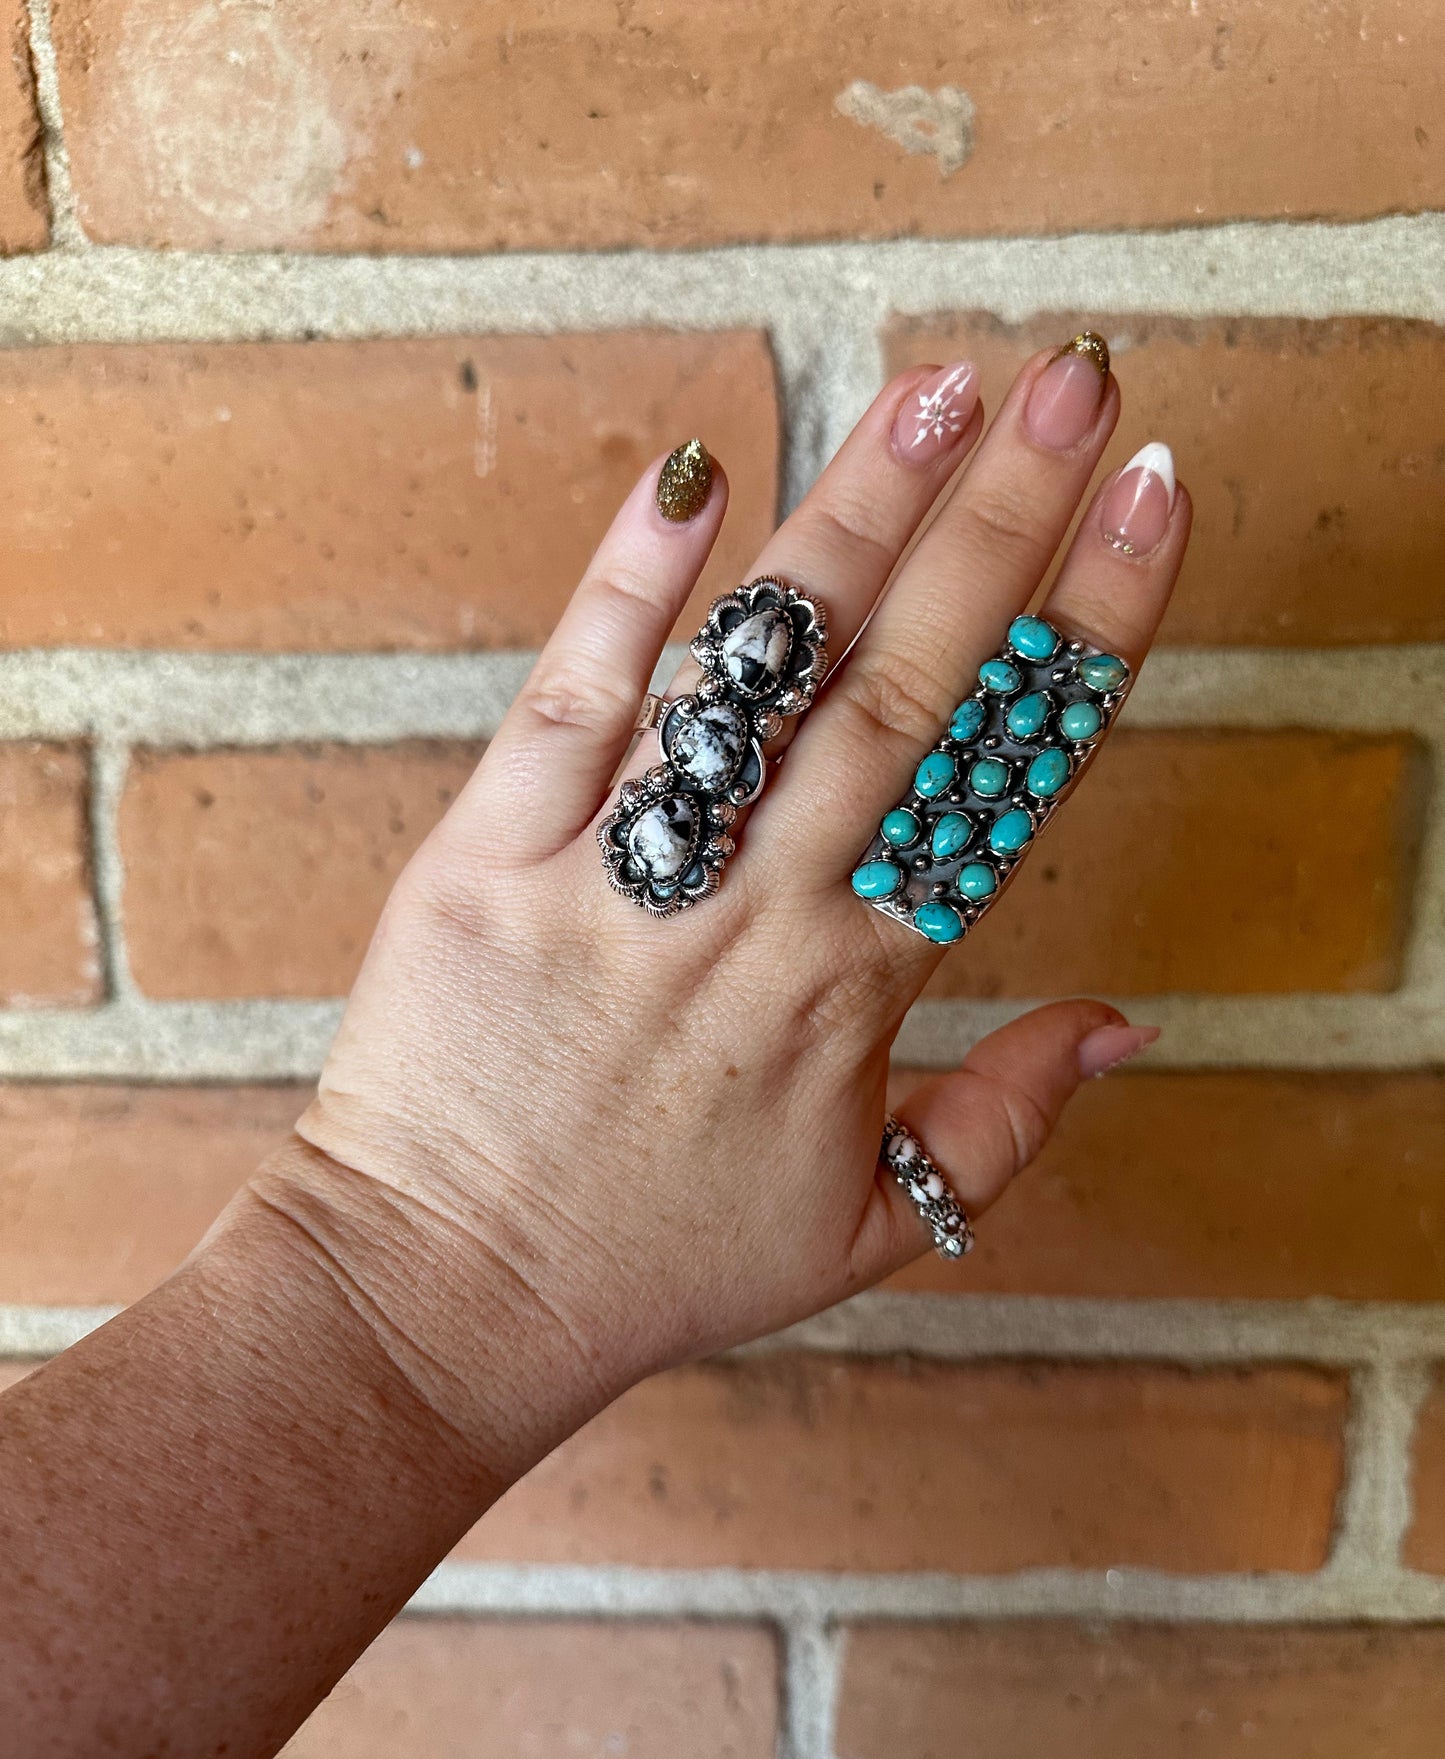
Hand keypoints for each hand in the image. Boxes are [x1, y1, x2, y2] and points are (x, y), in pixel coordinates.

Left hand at [269, 339, 1190, 1476]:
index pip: (1006, 775)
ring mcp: (620, 875)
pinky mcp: (487, 855)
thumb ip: (1009, 1121)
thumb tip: (1124, 1022)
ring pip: (758, 674)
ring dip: (854, 521)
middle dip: (1007, 520)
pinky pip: (570, 703)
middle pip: (909, 687)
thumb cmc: (653, 1264)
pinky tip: (694, 476)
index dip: (1094, 629)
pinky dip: (627, 587)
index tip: (1153, 507)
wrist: (442, 1295)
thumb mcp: (866, 1230)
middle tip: (1079, 384)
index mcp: (858, 986)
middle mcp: (756, 911)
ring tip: (938, 388)